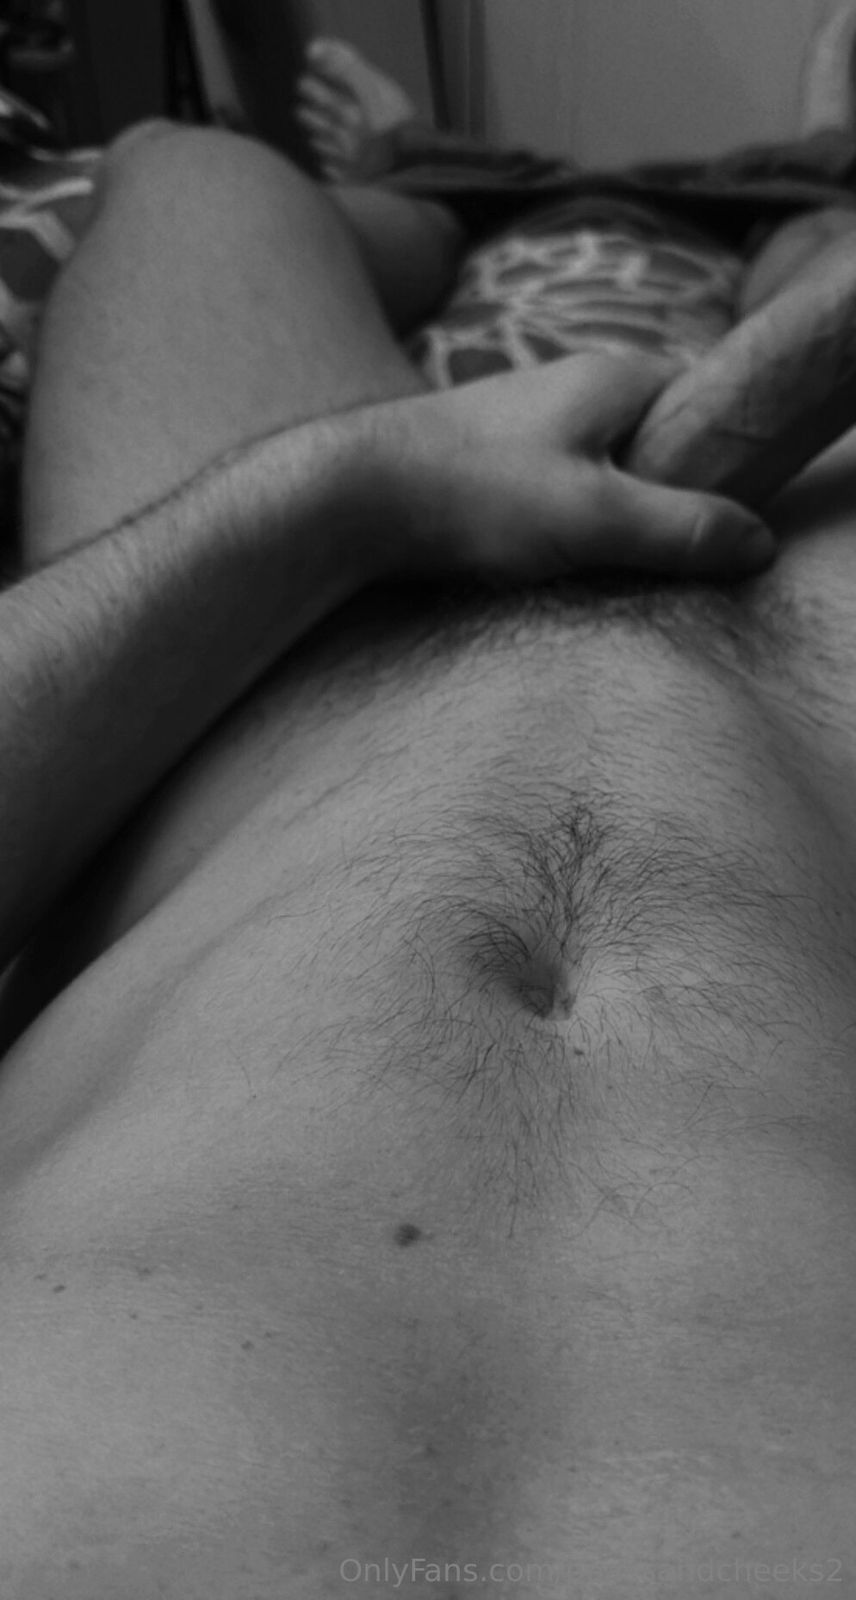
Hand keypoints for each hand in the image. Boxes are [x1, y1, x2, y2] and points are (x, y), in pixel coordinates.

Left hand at [360, 351, 774, 584]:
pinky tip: (538, 557)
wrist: (348, 496)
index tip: (710, 519)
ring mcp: (526, 419)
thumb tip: (758, 544)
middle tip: (653, 552)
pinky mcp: (488, 457)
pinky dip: (559, 523)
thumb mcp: (595, 518)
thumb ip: (681, 529)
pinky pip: (553, 488)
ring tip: (591, 560)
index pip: (703, 401)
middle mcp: (571, 383)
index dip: (719, 461)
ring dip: (607, 517)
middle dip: (662, 497)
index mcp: (614, 376)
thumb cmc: (472, 493)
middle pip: (654, 440)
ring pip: (600, 469)